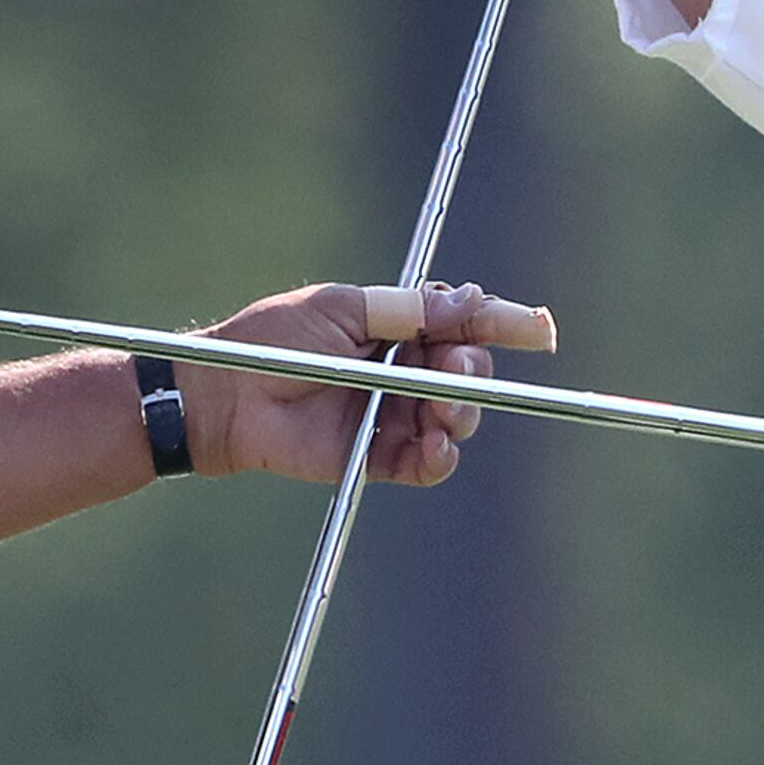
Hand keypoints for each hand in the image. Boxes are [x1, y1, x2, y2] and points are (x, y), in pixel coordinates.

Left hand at [182, 282, 557, 485]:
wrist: (224, 395)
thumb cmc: (274, 340)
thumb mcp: (342, 308)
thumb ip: (408, 310)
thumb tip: (472, 300)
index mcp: (397, 326)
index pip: (463, 324)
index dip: (504, 325)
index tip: (539, 329)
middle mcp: (402, 369)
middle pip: (467, 372)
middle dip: (473, 373)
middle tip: (452, 372)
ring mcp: (392, 414)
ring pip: (455, 418)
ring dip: (459, 414)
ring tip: (440, 410)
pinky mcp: (376, 456)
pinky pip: (426, 463)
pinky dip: (439, 458)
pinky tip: (436, 449)